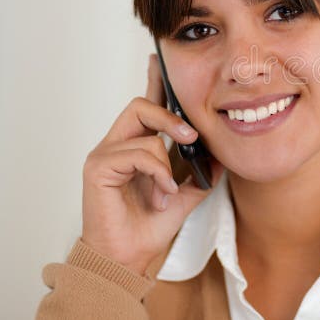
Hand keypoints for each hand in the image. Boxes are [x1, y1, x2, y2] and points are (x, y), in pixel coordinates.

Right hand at [80, 53, 223, 274]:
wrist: (128, 258)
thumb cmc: (148, 227)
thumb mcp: (185, 197)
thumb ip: (200, 176)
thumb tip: (222, 158)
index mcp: (135, 147)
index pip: (146, 107)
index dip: (154, 83)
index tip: (160, 61)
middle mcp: (117, 145)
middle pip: (140, 104)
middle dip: (170, 114)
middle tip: (192, 136)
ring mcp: (104, 154)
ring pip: (143, 126)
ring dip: (166, 157)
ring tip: (170, 187)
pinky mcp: (97, 167)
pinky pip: (137, 152)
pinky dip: (157, 172)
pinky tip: (161, 193)